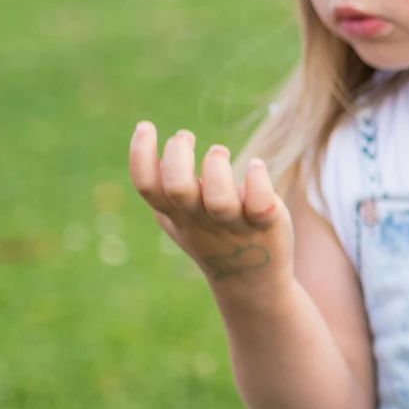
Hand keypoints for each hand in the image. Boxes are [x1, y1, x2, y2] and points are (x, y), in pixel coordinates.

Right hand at [128, 122, 294, 294]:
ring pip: (219, 199)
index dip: (140, 154)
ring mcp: (234, 225)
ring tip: (218, 151)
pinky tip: (256, 165)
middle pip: (179, 188)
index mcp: (176, 214)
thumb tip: (153, 158)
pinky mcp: (267, 224)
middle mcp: (201, 221)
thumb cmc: (211, 239)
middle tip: (185, 137)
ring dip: (216, 168)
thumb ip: (164, 195)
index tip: (146, 126)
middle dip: (179, 155)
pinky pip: (262, 204)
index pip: (147, 186)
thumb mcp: (180, 220)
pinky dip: (258, 181)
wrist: (253, 282)